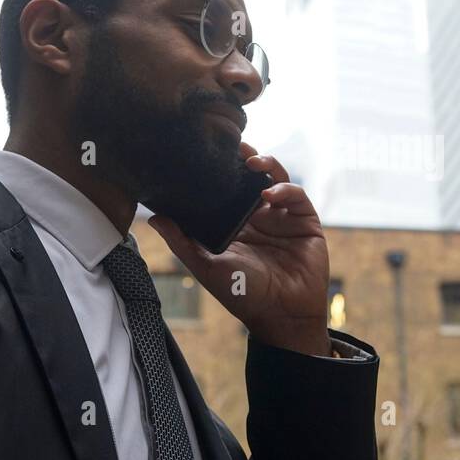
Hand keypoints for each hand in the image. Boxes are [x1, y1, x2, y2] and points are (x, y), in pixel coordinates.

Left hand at [148, 141, 330, 355]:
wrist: (282, 315)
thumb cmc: (243, 295)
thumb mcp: (207, 267)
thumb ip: (182, 243)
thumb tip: (154, 218)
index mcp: (236, 224)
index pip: (228, 188)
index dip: (222, 170)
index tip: (209, 153)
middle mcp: (260, 216)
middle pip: (253, 177)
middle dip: (245, 158)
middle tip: (233, 144)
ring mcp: (283, 217)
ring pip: (276, 179)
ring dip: (266, 165)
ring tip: (252, 161)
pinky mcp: (305, 221)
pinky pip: (297, 196)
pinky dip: (285, 189)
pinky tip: (270, 193)